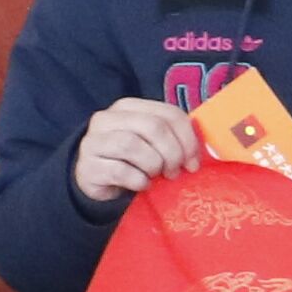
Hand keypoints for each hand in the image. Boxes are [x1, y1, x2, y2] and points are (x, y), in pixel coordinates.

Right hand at [75, 96, 201, 209]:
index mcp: (128, 107)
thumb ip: (173, 138)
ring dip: (153, 166)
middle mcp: (107, 119)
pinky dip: (139, 181)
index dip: (188, 139)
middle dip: (172, 153)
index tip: (193, 162)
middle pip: (154, 127)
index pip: (169, 113)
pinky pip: (121, 171)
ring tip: (155, 175)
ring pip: (134, 146)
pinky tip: (141, 184)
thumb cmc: (131, 160)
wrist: (97, 180)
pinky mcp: (89, 166)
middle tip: (174, 172)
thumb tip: (202, 153)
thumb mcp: (152, 143)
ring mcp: (94, 141)